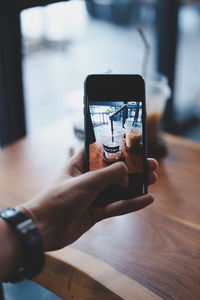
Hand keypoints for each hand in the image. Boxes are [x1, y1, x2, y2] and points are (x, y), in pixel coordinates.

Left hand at [20, 150, 157, 250]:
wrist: (44, 229)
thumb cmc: (60, 199)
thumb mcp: (86, 181)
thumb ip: (109, 174)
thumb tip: (127, 173)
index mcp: (79, 165)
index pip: (99, 151)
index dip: (116, 147)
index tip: (133, 145)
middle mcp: (86, 179)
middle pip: (114, 170)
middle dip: (132, 167)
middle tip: (150, 164)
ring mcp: (92, 196)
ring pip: (118, 189)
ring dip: (135, 185)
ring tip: (152, 179)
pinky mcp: (95, 212)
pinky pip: (117, 206)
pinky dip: (131, 203)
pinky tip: (147, 199)